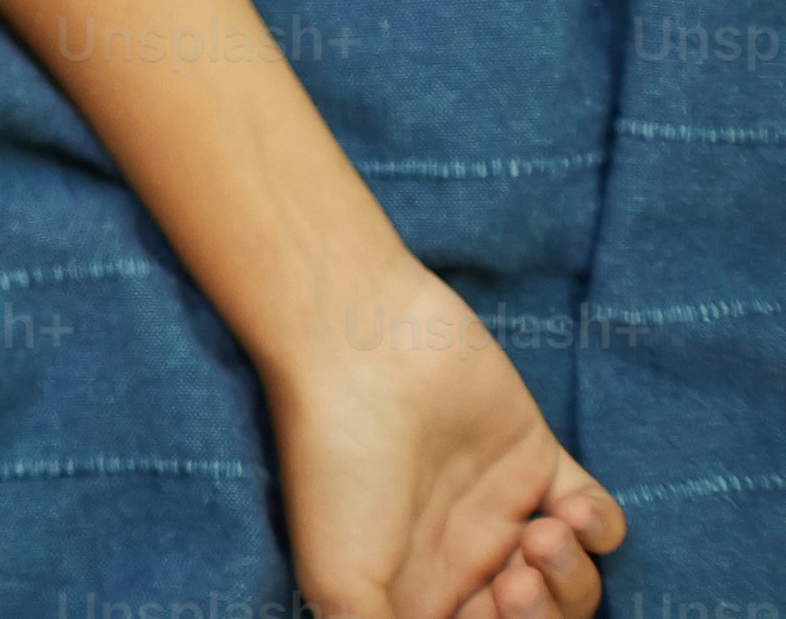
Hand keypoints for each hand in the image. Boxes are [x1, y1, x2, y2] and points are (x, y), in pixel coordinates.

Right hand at [265, 256, 625, 618]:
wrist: (357, 347)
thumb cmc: (336, 465)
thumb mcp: (339, 581)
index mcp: (414, 596)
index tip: (491, 604)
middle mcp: (459, 562)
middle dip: (546, 616)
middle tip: (517, 574)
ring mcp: (499, 512)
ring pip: (573, 583)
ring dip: (574, 576)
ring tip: (545, 532)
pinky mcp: (535, 462)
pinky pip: (599, 519)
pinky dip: (601, 527)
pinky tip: (569, 509)